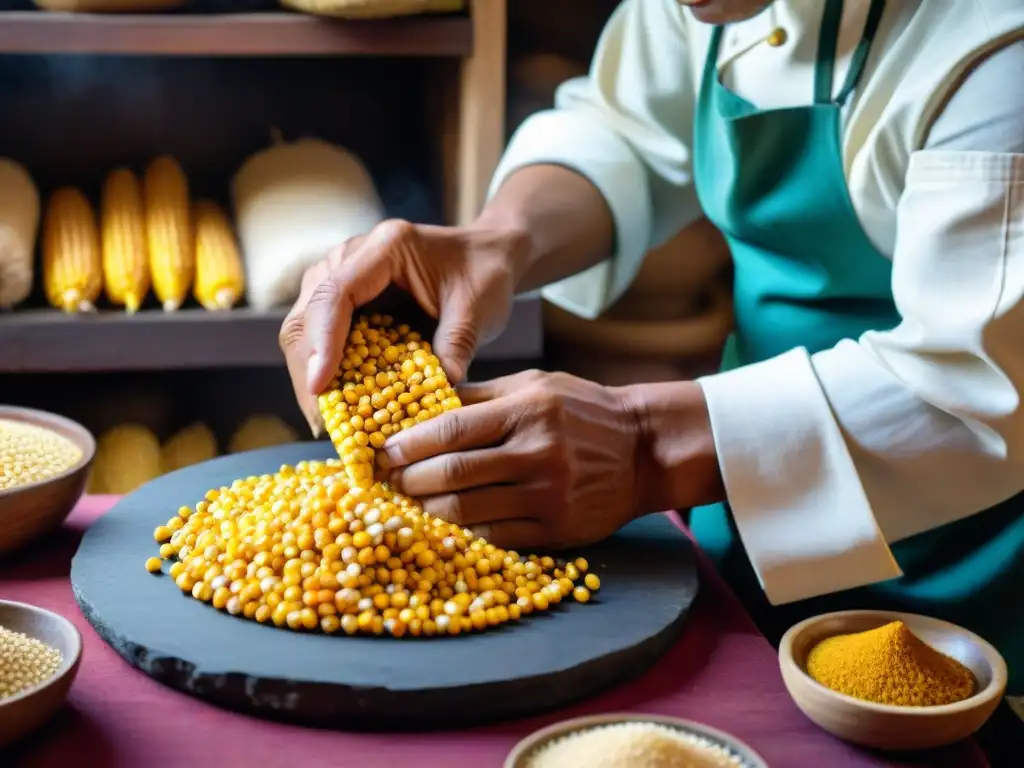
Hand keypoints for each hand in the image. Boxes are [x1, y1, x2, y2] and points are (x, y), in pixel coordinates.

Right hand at [279, 219, 527, 432]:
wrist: (483, 257)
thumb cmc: (482, 274)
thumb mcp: (479, 308)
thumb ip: (458, 345)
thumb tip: (440, 391)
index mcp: (386, 248)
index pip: (337, 293)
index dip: (323, 340)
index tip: (320, 385)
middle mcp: (350, 258)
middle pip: (307, 315)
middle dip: (310, 371)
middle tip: (324, 421)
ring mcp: (339, 279)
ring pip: (304, 331)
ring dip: (311, 377)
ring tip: (330, 423)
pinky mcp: (342, 305)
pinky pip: (320, 340)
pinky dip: (327, 375)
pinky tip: (340, 409)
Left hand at [382, 370, 644, 549]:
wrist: (644, 450)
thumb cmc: (583, 410)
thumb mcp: (536, 385)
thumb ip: (481, 396)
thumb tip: (422, 404)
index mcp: (528, 410)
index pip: (452, 429)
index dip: (410, 444)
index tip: (385, 452)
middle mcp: (536, 453)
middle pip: (452, 474)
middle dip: (410, 480)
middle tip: (391, 480)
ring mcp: (547, 496)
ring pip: (467, 512)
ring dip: (429, 510)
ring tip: (413, 501)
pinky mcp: (556, 530)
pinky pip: (494, 536)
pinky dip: (464, 530)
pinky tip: (450, 520)